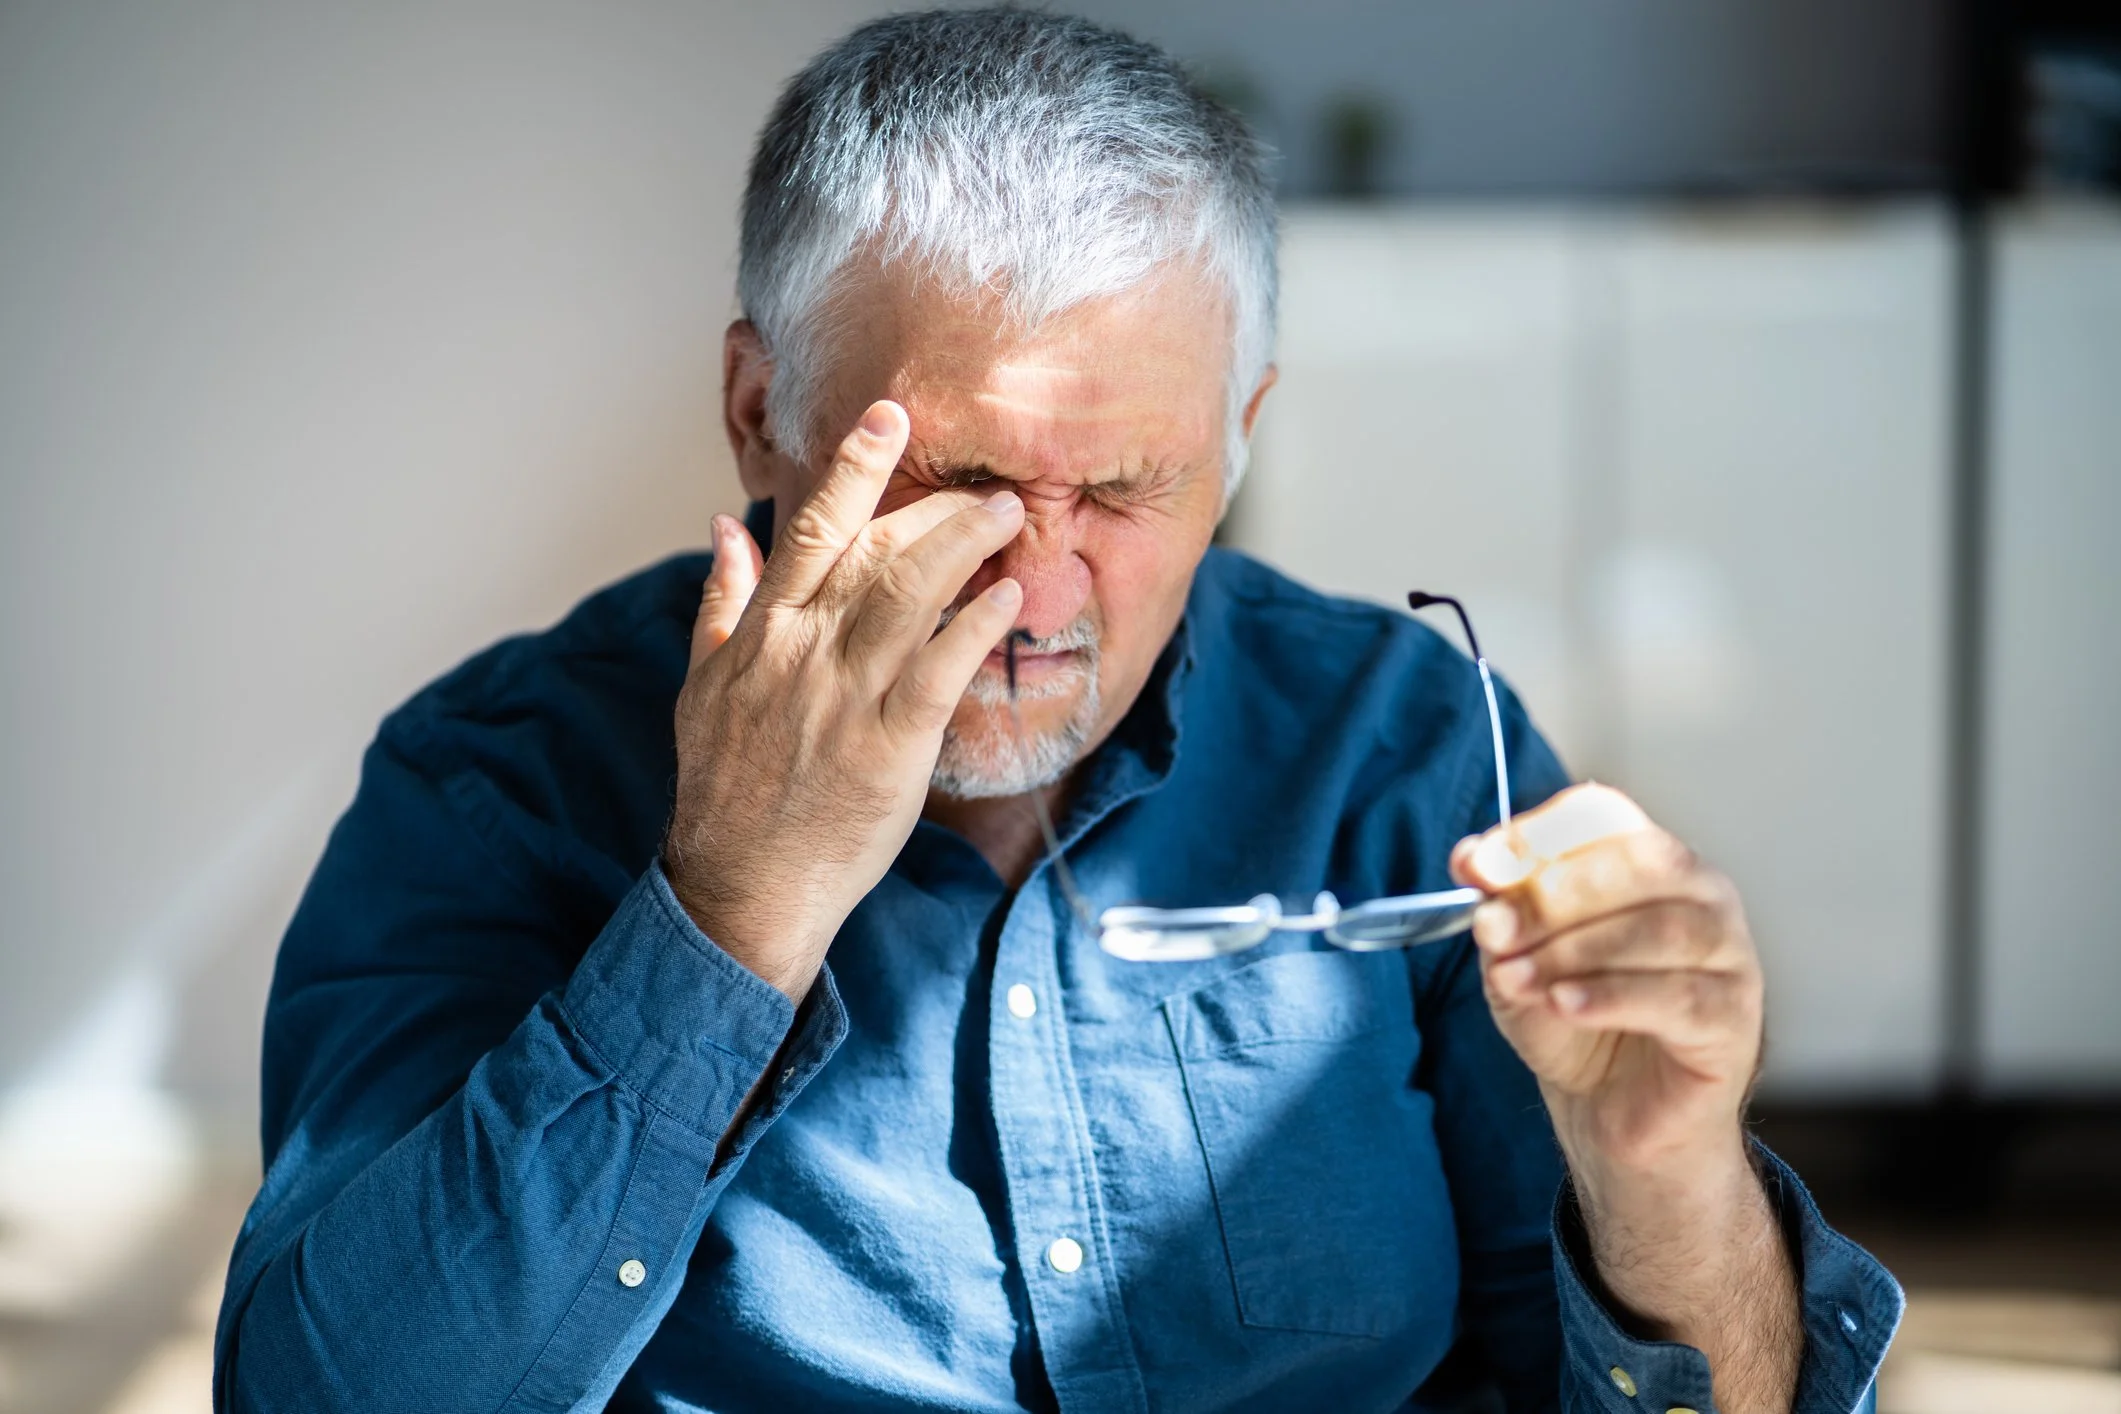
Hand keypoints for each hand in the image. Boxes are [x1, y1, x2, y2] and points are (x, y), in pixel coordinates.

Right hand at [662, 400, 1023, 1001]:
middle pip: (874, 550)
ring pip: (908, 595)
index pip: (809, 527)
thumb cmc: (726, 791)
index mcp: (762, 632)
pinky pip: (938, 672)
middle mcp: (802, 652)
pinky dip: (974, 627)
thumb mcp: (702, 686)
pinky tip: (1009, 596)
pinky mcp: (887, 749)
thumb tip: (724, 528)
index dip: (853, 466)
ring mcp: (845, 699)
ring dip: (964, 546)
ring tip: (1009, 516)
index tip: (890, 415)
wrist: (742, 885)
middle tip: (988, 485)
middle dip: (936, 506)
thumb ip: (722, 602)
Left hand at [1451, 782, 1762, 1178]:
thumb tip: (1473, 867)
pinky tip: (1566, 1004)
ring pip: (1660, 929)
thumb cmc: (1573, 1020)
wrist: (1610, 1112)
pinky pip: (1678, 997)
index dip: (1539, 834)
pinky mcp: (1733, 1021)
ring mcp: (1730, 955)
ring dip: (1573, 951)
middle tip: (1494, 930)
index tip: (1478, 866)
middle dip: (1554, 894)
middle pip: (1639, 862)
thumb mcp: (1518, 957)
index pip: (1605, 816)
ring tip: (1517, 980)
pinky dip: (1612, 996)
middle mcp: (1703, 895)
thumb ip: (1499, 911)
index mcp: (1650, 861)